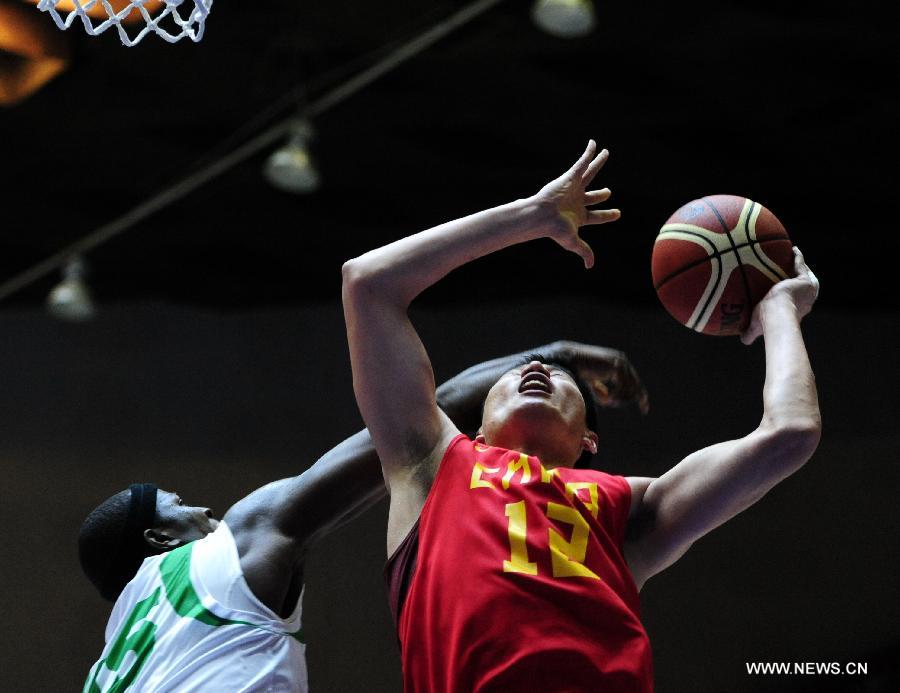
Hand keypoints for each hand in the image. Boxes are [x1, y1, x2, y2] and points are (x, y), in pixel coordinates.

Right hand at [532, 140, 621, 268]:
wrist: (541, 216)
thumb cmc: (555, 230)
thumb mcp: (573, 242)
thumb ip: (584, 251)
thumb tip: (590, 266)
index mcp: (579, 216)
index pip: (597, 215)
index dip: (608, 215)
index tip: (618, 213)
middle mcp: (577, 201)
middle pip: (594, 196)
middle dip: (601, 194)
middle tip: (608, 192)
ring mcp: (574, 188)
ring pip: (589, 173)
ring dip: (597, 164)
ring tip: (606, 153)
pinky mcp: (569, 177)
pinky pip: (581, 162)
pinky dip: (588, 153)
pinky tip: (594, 143)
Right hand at [553, 341, 649, 412]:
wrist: (569, 360)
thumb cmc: (577, 370)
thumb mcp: (591, 382)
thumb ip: (599, 388)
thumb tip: (607, 396)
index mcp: (618, 364)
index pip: (635, 382)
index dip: (640, 397)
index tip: (644, 410)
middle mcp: (621, 361)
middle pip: (635, 387)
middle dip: (625, 400)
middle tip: (610, 404)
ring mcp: (620, 362)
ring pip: (629, 390)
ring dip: (618, 400)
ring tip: (605, 401)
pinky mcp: (616, 366)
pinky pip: (622, 388)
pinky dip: (614, 397)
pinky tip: (604, 399)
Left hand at [741, 246, 819, 344]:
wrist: (776, 314)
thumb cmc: (766, 322)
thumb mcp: (757, 327)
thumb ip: (751, 333)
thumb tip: (743, 340)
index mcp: (797, 308)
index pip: (794, 297)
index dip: (789, 291)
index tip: (782, 285)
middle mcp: (804, 298)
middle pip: (800, 284)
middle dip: (796, 276)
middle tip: (787, 268)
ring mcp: (806, 288)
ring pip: (803, 273)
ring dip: (798, 264)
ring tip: (790, 255)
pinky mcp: (804, 279)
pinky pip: (801, 264)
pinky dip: (797, 257)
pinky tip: (792, 249)